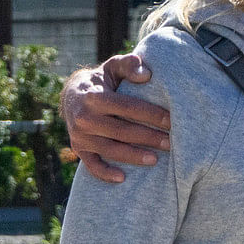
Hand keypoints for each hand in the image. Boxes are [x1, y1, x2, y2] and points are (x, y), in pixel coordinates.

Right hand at [61, 54, 170, 183]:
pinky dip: (105, 173)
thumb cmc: (102, 81)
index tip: (171, 121)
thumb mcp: (112, 66)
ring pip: (110, 149)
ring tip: (155, 160)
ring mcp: (80, 136)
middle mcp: (85, 118)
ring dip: (133, 157)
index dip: (151, 115)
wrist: (71, 96)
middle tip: (170, 143)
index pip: (128, 107)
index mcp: (95, 97)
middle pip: (122, 131)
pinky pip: (91, 165)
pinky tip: (123, 179)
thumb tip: (147, 75)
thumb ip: (129, 65)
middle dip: (148, 138)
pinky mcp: (78, 149)